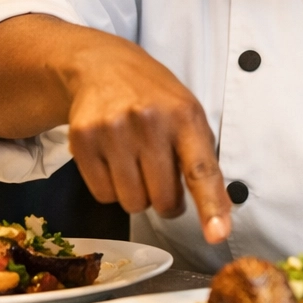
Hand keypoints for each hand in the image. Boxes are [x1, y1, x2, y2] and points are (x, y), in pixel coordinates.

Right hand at [0, 14, 232, 244]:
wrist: (102, 66)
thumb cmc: (155, 99)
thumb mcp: (188, 116)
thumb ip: (203, 162)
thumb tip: (219, 218)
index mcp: (185, 116)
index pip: (201, 169)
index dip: (211, 206)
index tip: (217, 235)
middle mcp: (149, 122)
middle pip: (162, 199)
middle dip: (166, 200)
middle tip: (162, 177)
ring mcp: (112, 131)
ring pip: (131, 203)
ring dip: (137, 196)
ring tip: (136, 164)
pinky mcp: (83, 140)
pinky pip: (103, 196)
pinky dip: (111, 188)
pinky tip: (114, 160)